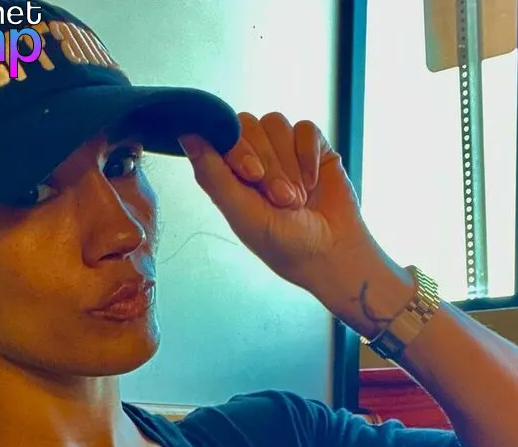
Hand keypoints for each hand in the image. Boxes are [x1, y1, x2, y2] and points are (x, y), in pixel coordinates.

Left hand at [179, 112, 396, 321]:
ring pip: (276, 124)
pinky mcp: (312, 146)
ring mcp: (283, 149)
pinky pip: (305, 128)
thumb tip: (185, 135)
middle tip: (282, 199)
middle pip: (248, 125)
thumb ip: (213, 176)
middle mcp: (253, 157)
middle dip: (268, 164)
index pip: (221, 135)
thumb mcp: (243, 215)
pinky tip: (313, 183)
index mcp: (229, 175)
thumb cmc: (284, 244)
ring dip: (289, 165)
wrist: (332, 252)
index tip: (252, 174)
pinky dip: (308, 156)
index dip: (237, 148)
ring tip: (297, 198)